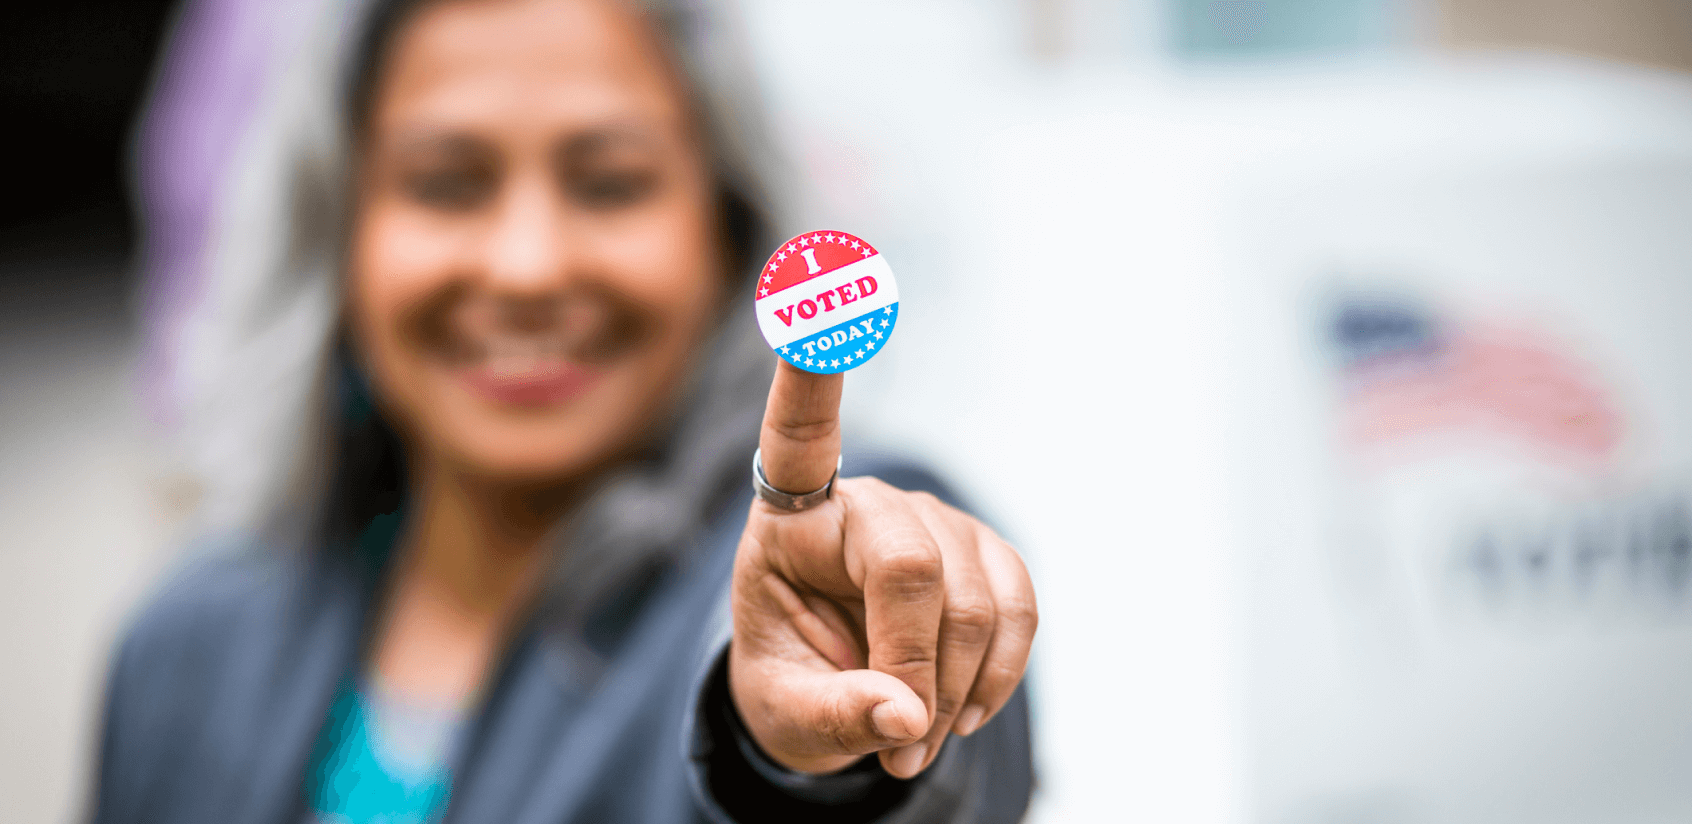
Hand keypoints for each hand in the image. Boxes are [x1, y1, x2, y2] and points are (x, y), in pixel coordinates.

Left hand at [728, 362, 1037, 778]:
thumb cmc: (791, 684)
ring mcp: (933, 520)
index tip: (817, 286)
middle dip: (914, 665)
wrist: (833, 697)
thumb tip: (906, 719)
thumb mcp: (783, 714)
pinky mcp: (985, 551)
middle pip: (911, 565)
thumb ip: (833, 715)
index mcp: (791, 518)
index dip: (813, 366)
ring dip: (956, 690)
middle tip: (900, 743)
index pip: (799, 432)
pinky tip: (964, 710)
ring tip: (917, 739)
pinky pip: (1019, 607)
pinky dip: (1001, 673)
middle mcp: (865, 501)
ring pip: (973, 600)